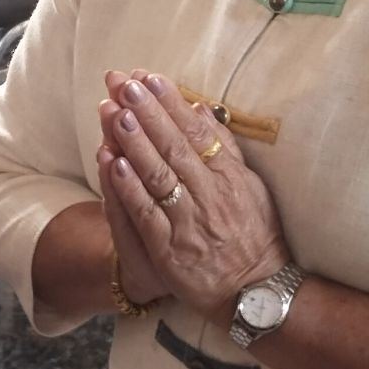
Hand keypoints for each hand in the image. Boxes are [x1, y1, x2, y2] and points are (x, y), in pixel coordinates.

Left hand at [99, 69, 290, 325]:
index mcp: (228, 178)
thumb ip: (225, 148)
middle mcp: (210, 196)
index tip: (151, 78)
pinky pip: (147, 215)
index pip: (197, 133)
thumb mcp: (250, 187)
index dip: (172, 105)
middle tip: (126, 85)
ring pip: (159, 177)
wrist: (255, 291)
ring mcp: (189, 223)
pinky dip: (130, 189)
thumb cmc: (254, 235)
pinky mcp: (170, 250)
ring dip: (136, 144)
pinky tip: (113, 164)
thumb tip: (202, 110)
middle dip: (149, 114)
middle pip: (175, 148)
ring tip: (116, 113)